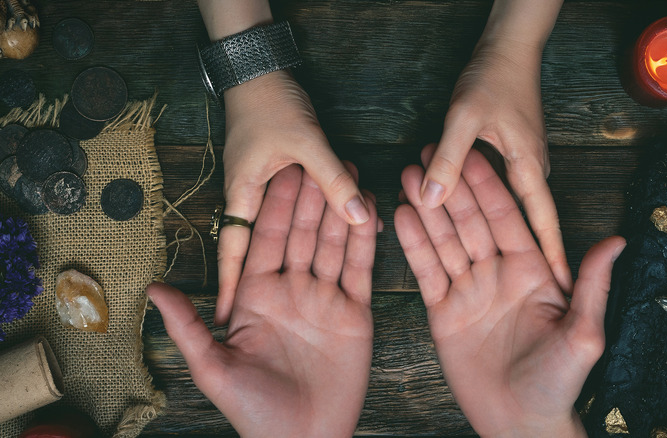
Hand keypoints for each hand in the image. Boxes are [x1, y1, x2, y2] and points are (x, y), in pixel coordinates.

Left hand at [147, 165, 377, 436]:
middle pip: (302, 234)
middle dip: (312, 197)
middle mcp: (292, 291)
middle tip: (323, 157)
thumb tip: (153, 288)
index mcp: (257, 297)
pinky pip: (360, 270)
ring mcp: (325, 300)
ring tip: (351, 173)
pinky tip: (370, 213)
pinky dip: (365, 242)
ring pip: (333, 245)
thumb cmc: (253, 410)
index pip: (266, 241)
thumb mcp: (213, 367)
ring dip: (341, 210)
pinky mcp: (355, 313)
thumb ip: (188, 326)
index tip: (284, 169)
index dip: (276, 206)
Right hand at [216, 70, 369, 325]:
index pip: (233, 252)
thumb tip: (361, 216)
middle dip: (267, 282)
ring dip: (307, 249)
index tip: (227, 320)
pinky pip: (304, 210)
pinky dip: (325, 219)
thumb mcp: (306, 142)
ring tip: (319, 286)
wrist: (261, 67)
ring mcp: (266, 189)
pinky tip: (346, 231)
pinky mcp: (282, 178)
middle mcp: (251, 198)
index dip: (230, 288)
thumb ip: (333, 181)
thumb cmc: (271, 102)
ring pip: (289, 230)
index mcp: (243, 195)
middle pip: (260, 249)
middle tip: (281, 316)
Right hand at [396, 146, 624, 436]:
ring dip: (428, 208)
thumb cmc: (558, 384)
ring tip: (411, 176)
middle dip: (453, 187)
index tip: (472, 154)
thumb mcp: (582, 335)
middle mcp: (498, 274)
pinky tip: (401, 216)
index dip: (489, 187)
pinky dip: (414, 244)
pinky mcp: (444, 311)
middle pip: (471, 222)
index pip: (507, 219)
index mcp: (532, 271)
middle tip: (432, 151)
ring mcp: (469, 290)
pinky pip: (427, 272)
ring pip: (445, 240)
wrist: (519, 423)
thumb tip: (617, 241)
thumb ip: (592, 286)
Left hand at [420, 0, 570, 291]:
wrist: (507, 47)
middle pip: (520, 221)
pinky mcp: (507, 157)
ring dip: (481, 227)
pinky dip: (468, 203)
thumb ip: (449, 158)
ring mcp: (520, 164)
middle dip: (511, 250)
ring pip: (499, 207)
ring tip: (466, 258)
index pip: (543, 222)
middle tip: (499, 285)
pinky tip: (449, 214)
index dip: (551, 257)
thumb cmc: (494, 77)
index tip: (557, 290)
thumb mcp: (464, 117)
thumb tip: (431, 197)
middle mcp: (530, 171)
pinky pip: (487, 191)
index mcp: (530, 167)